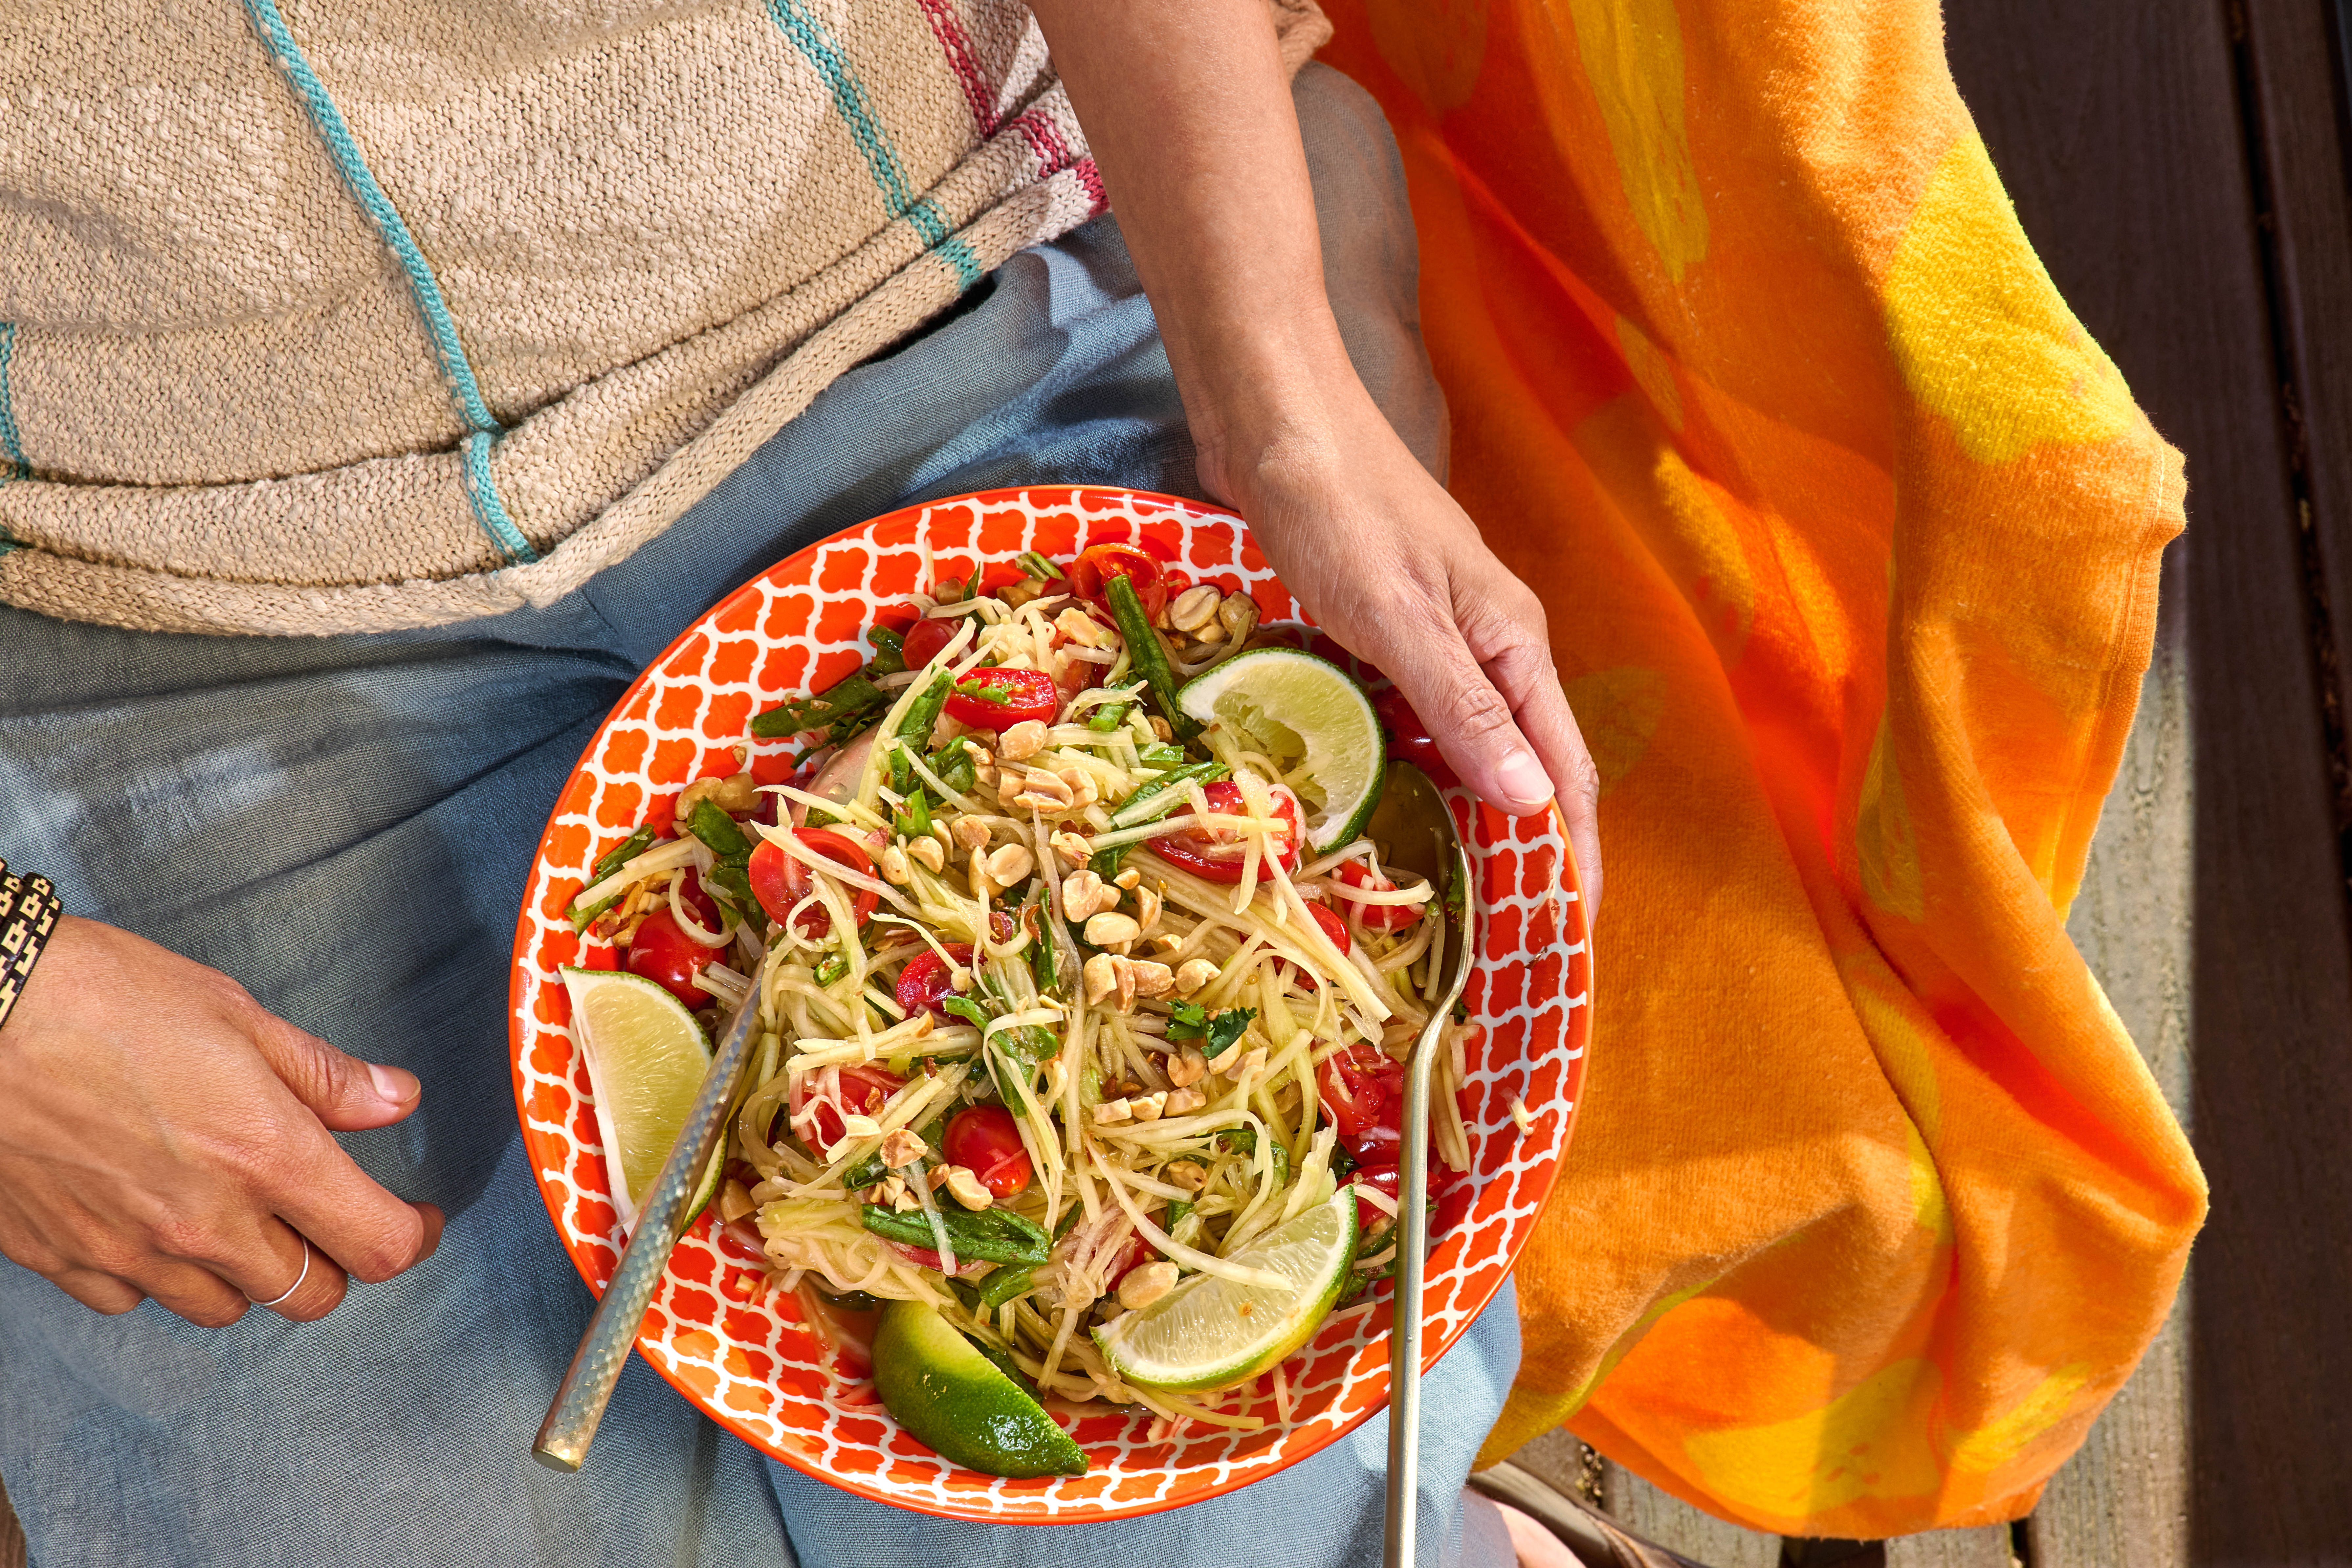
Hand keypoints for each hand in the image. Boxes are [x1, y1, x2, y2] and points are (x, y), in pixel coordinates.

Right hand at [0, 916, 443, 1323]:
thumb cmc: (104, 999)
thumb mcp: (238, 1017)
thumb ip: (325, 1076)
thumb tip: (398, 1099)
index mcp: (265, 1156)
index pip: (376, 1244)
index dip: (412, 1237)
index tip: (416, 1219)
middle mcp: (204, 1221)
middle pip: (310, 1294)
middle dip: (335, 1263)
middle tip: (329, 1219)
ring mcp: (131, 1251)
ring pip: (226, 1307)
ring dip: (250, 1273)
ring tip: (243, 1216)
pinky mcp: (66, 1260)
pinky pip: (136, 1300)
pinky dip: (161, 1274)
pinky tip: (158, 1222)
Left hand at [1200, 393, 1604, 919]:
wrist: (1277, 423)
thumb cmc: (1337, 509)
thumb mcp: (1399, 614)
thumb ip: (1463, 705)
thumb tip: (1534, 800)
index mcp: (1514, 642)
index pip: (1566, 772)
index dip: (1573, 856)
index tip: (1569, 934)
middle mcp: (1490, 646)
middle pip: (1525, 769)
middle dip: (1525, 855)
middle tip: (1507, 943)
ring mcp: (1439, 639)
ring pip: (1470, 750)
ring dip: (1469, 823)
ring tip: (1455, 907)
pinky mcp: (1387, 634)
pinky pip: (1417, 723)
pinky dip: (1414, 776)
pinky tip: (1390, 819)